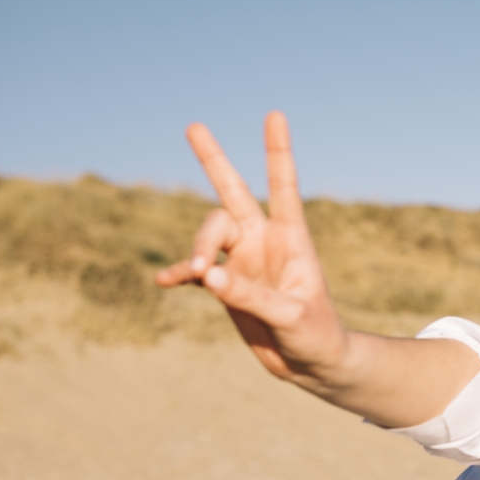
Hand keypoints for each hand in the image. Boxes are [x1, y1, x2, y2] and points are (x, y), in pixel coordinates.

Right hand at [156, 112, 350, 387]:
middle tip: (194, 125)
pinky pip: (194, 270)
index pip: (283, 187)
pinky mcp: (226, 285)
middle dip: (214, 160)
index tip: (275, 115)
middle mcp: (264, 242)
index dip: (278, 151)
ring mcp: (242, 261)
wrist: (310, 364)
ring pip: (208, 235)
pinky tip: (163, 281)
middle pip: (233, 193)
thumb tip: (208, 276)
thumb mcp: (290, 316)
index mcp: (292, 239)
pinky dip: (180, 272)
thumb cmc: (316, 336)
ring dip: (197, 251)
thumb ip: (251, 295)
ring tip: (195, 274)